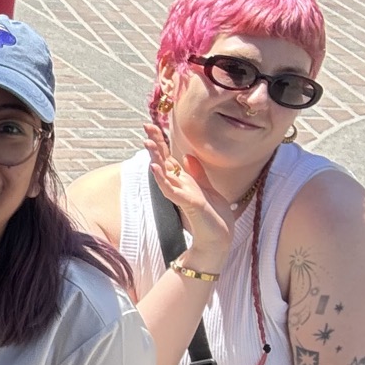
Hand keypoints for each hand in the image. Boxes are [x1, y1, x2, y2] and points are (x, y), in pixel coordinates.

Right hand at [146, 115, 233, 272]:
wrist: (218, 239)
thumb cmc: (214, 217)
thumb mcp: (207, 188)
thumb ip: (197, 173)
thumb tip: (187, 156)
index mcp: (183, 181)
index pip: (168, 157)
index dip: (161, 141)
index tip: (152, 125)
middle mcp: (178, 186)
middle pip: (163, 160)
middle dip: (155, 143)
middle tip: (146, 125)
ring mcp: (180, 195)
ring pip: (163, 172)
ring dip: (154, 157)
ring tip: (147, 141)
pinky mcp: (185, 203)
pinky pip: (170, 189)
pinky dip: (161, 178)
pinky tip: (155, 167)